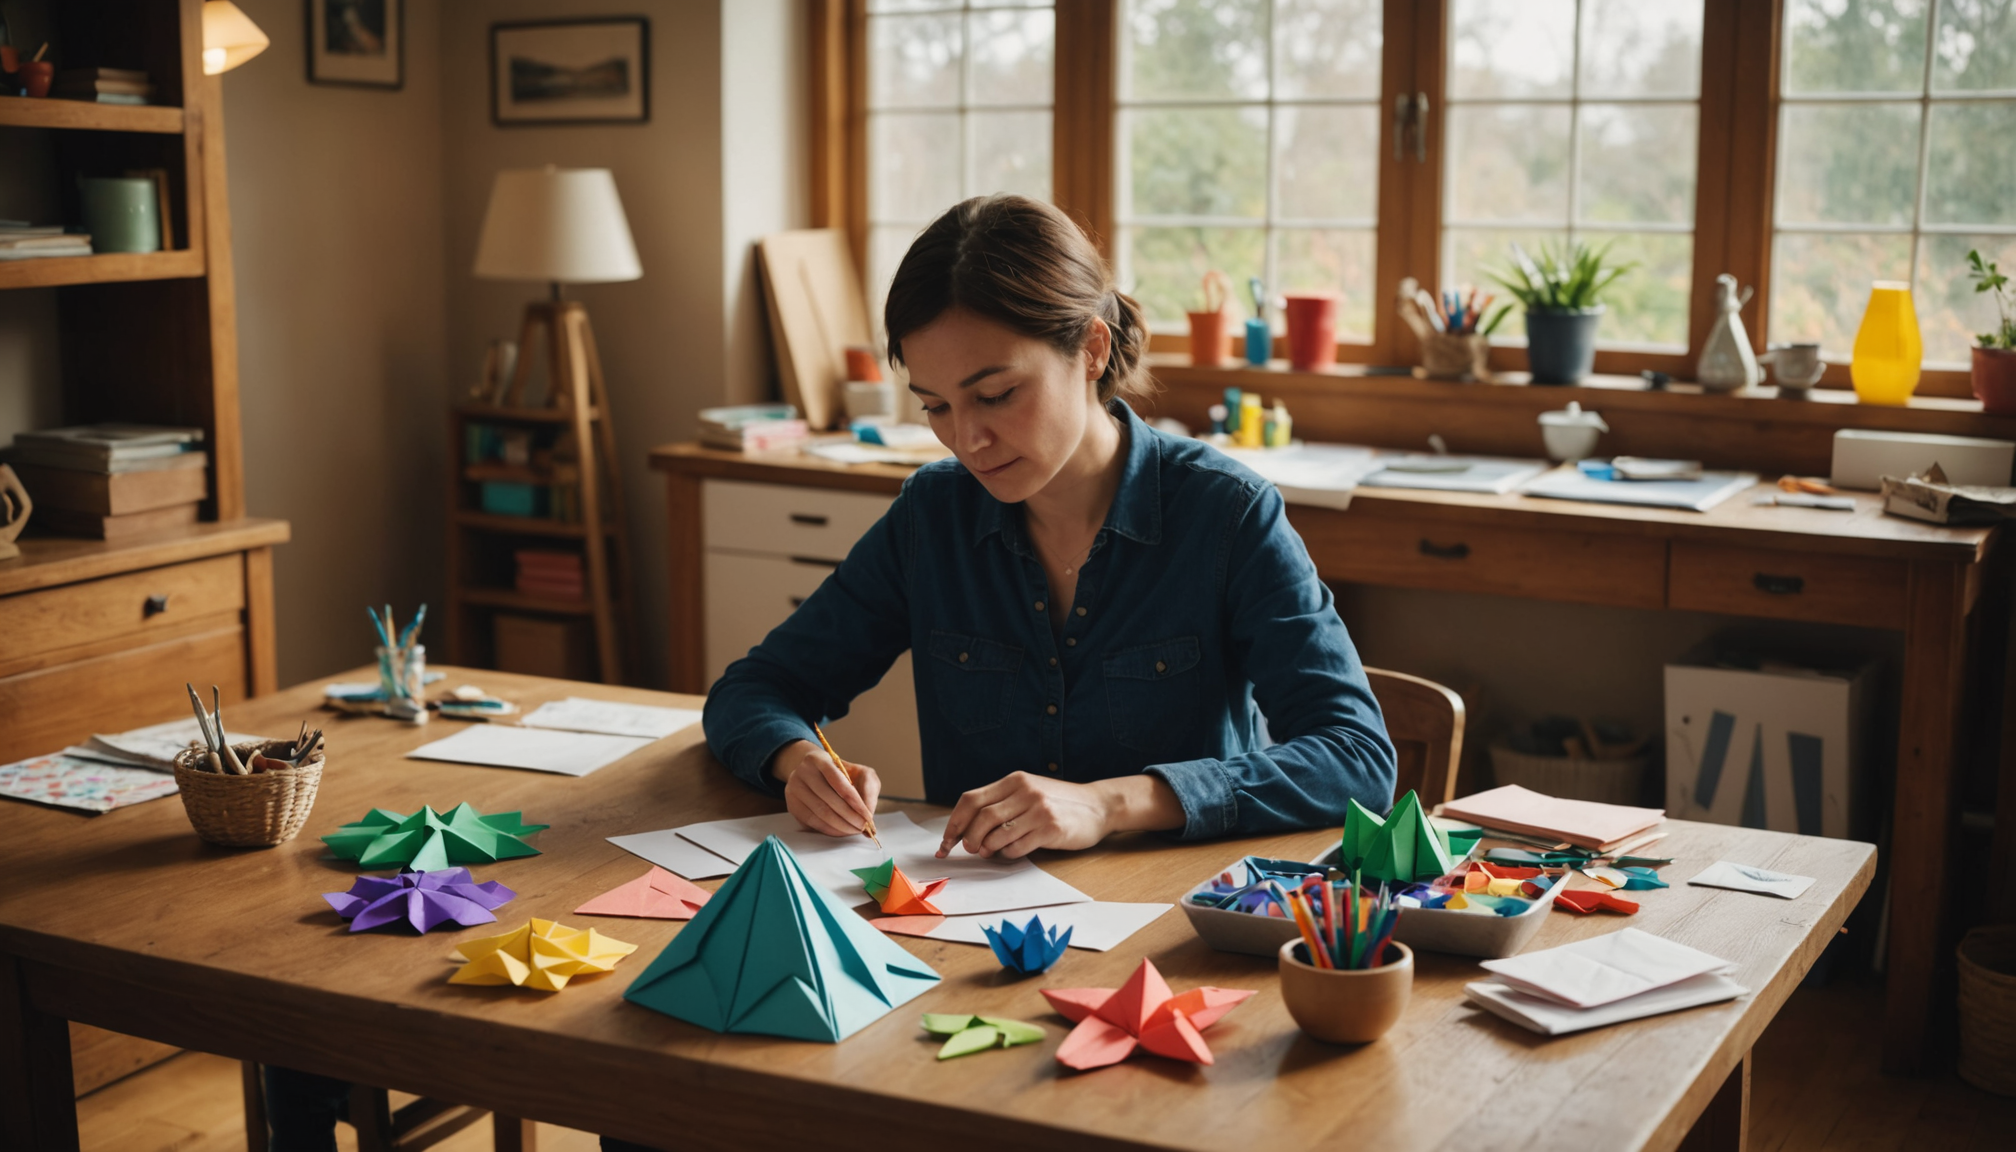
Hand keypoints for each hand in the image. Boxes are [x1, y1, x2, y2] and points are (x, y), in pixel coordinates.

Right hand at [771, 739, 881, 837]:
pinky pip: (812, 822)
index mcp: (819, 759)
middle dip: (850, 817)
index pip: (838, 781)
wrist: (815, 773)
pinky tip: (841, 830)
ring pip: (820, 813)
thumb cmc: (842, 774)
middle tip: (863, 826)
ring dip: (841, 826)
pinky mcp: (792, 805)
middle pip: (828, 800)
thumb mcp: (860, 773)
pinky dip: (830, 829)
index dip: (855, 801)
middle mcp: (803, 772)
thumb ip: (868, 788)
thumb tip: (868, 811)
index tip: (868, 816)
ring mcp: (794, 789)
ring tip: (855, 830)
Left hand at [936, 772, 1114, 859]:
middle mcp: (1025, 791)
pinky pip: (1018, 846)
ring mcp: (1038, 809)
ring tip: (988, 851)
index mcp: (1014, 780)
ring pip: (997, 833)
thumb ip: (1002, 803)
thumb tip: (966, 828)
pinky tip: (1011, 852)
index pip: (971, 799)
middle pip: (981, 817)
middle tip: (969, 849)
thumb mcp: (1029, 791)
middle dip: (968, 838)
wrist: (1099, 806)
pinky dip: (1008, 854)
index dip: (954, 822)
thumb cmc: (1058, 802)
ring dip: (986, 847)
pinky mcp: (1051, 828)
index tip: (946, 841)